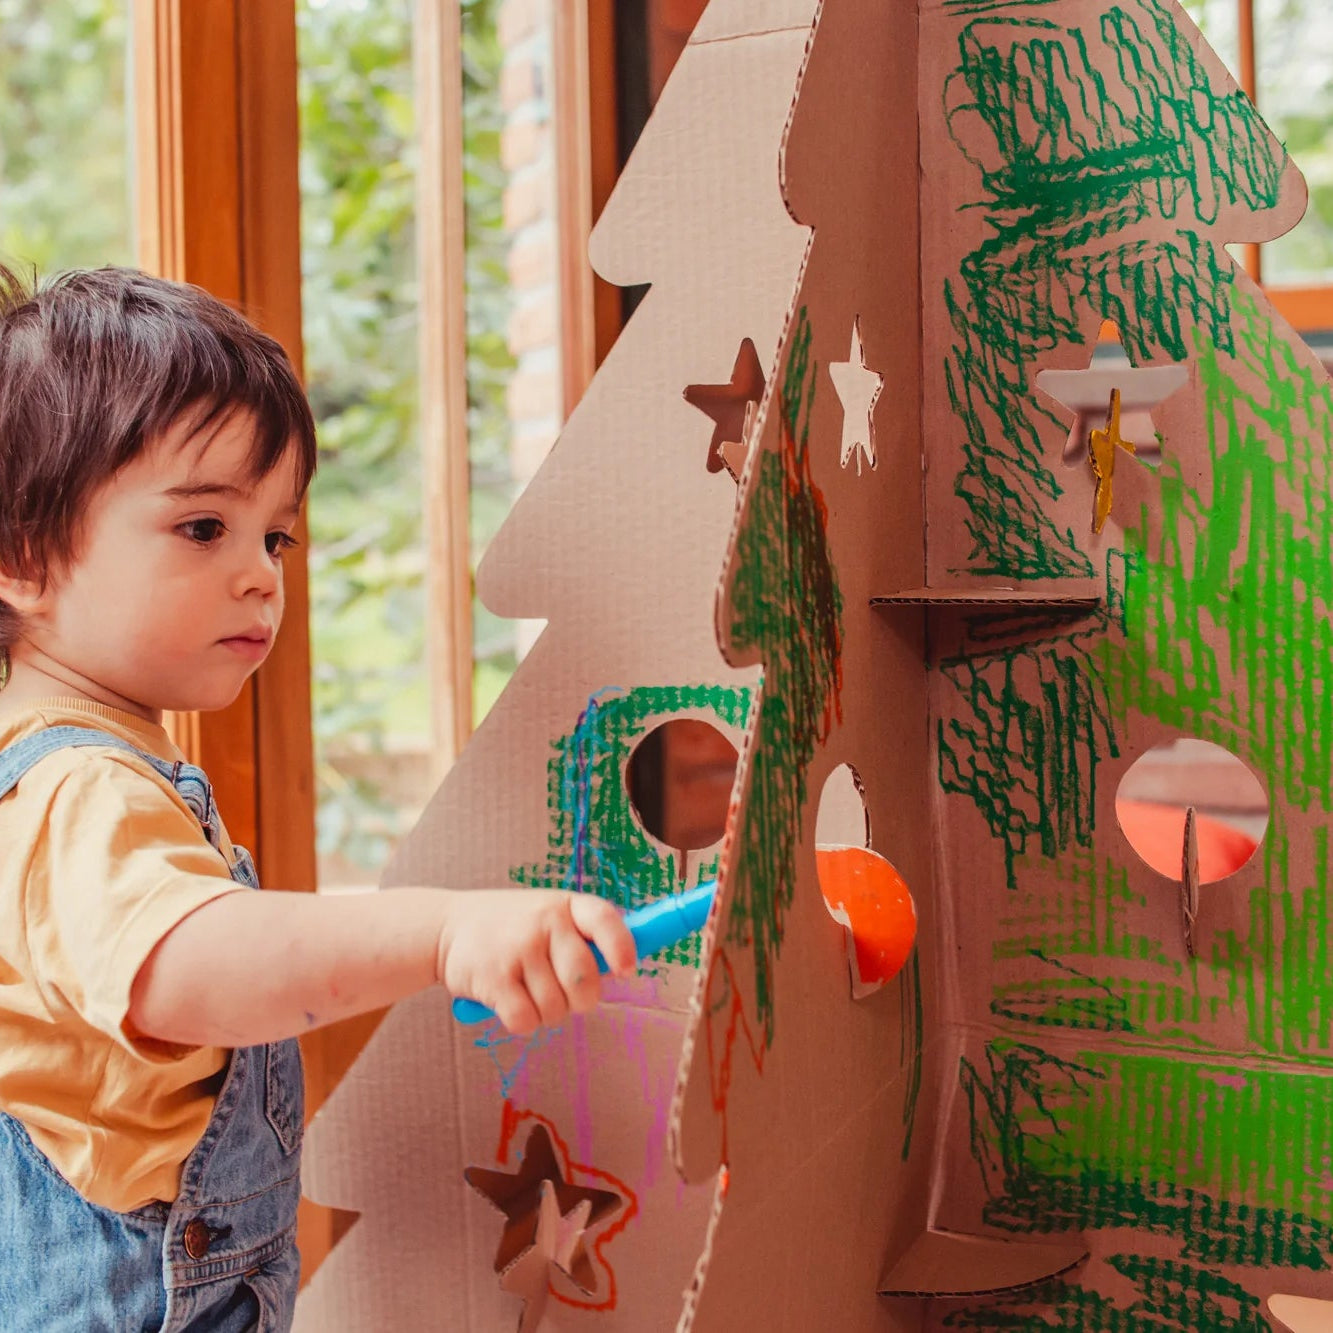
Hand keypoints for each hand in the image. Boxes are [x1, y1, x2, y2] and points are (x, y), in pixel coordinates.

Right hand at [436, 890, 636, 1035]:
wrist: (445, 927)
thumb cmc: (510, 927)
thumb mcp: (547, 915)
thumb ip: (582, 938)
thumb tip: (621, 969)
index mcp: (564, 905)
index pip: (604, 919)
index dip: (621, 947)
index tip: (625, 971)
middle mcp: (544, 922)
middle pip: (585, 982)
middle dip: (580, 1000)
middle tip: (563, 993)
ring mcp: (518, 949)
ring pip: (556, 1009)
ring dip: (545, 1012)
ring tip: (525, 989)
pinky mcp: (494, 979)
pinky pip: (527, 1021)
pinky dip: (521, 1022)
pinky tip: (508, 1000)